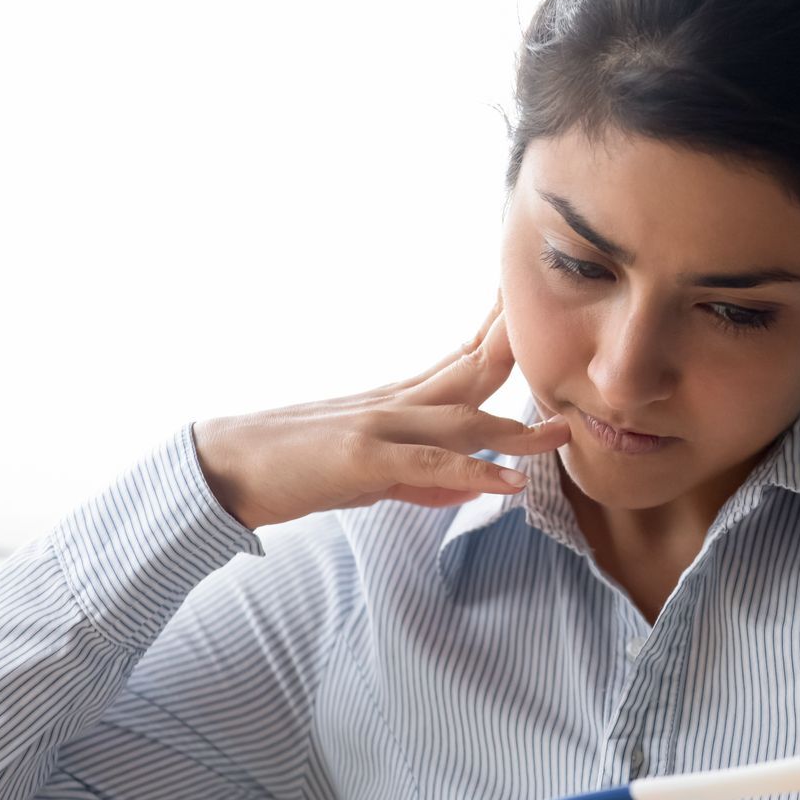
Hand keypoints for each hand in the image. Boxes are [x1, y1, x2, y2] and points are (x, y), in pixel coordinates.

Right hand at [190, 291, 571, 528]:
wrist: (227, 469)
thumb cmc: (298, 470)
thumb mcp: (371, 474)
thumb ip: (422, 476)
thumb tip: (469, 484)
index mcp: (396, 400)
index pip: (462, 359)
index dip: (505, 337)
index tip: (544, 315)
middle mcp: (394, 402)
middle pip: (471, 369)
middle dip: (522, 350)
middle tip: (572, 323)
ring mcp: (378, 425)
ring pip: (461, 417)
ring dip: (516, 425)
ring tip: (562, 430)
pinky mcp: (362, 457)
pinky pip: (428, 463)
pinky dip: (473, 471)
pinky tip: (509, 481)